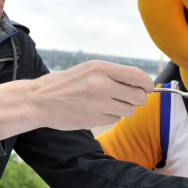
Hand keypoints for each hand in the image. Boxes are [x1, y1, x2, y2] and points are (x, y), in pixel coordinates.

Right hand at [0, 60, 154, 138]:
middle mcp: (102, 84)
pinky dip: (111, 116)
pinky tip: (96, 111)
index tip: (148, 88)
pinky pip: (115, 119)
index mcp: (101, 68)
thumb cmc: (66, 83)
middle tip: (125, 97)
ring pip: (129, 110)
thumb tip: (143, 84)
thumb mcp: (89, 70)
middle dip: (136, 99)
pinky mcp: (94, 119)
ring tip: (107, 103)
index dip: (148, 84)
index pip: (138, 76)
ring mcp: (98, 103)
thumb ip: (114, 74)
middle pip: (138, 96)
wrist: (39, 100)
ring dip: (123, 109)